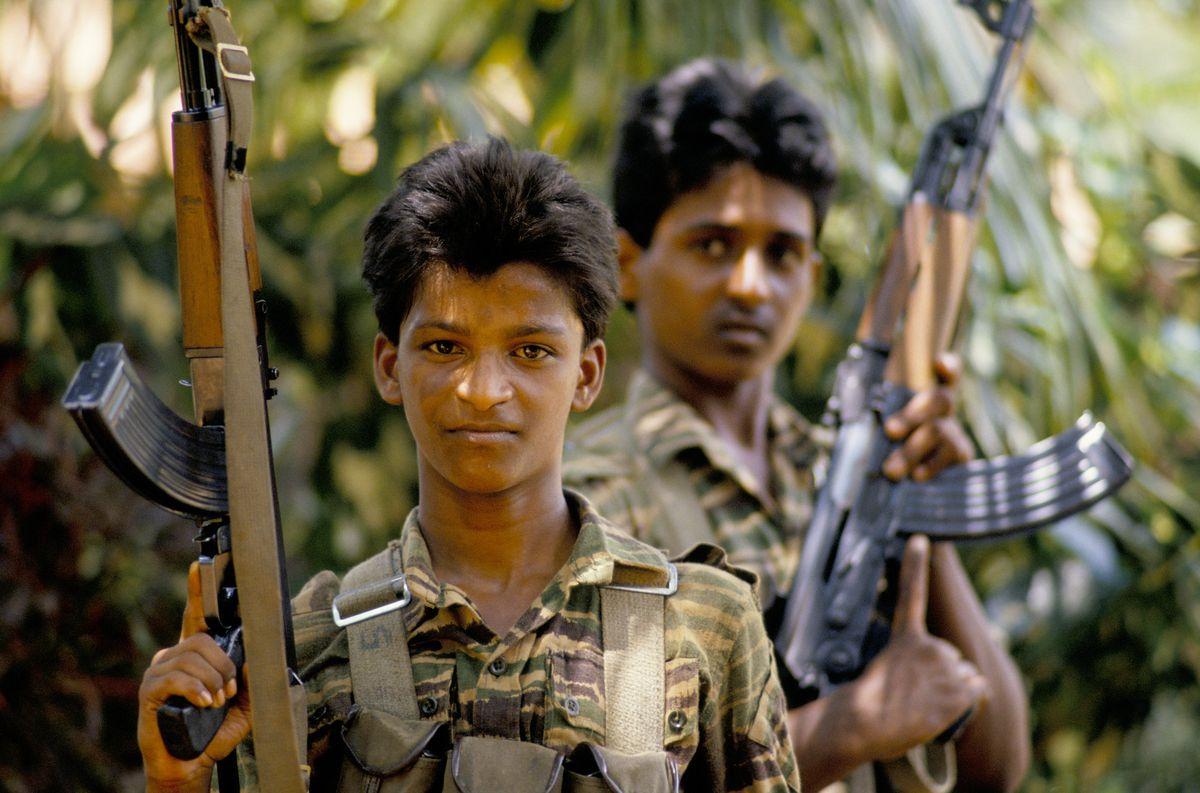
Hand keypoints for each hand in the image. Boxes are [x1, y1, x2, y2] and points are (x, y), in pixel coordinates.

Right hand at [137, 563, 251, 791]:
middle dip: (224, 665)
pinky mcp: (149, 692)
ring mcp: (159, 673)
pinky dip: (196, 689)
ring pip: (191, 657)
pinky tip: (203, 704)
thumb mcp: (245, 703)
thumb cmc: (213, 731)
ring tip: (215, 702)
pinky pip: (175, 677)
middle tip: (228, 691)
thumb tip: (254, 654)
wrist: (191, 764)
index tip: (199, 567)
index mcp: (196, 655)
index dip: (197, 591)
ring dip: (213, 680)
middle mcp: (174, 656)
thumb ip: (252, 678)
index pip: (196, 617)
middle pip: (202, 638)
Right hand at [846, 535, 989, 760]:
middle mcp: (930, 646)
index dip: (916, 563)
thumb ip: (913, 669)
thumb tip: (934, 674)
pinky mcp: (958, 691)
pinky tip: (942, 711)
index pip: (913, 593)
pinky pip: (978, 694)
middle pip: (954, 659)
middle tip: (915, 696)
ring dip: (954, 693)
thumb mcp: (885, 677)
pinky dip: (968, 703)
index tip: (920, 538)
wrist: (865, 723)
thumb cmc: (869, 709)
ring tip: (924, 707)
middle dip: (943, 677)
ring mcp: (946, 667)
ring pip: (967, 678)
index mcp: (906, 638)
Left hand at [882, 352, 972, 480]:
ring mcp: (954, 430)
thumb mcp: (883, 418)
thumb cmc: (890, 435)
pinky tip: (918, 475)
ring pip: (938, 432)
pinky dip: (932, 467)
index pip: (944, 371)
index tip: (938, 363)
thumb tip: (864, 425)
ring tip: (891, 470)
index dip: (947, 366)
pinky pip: (949, 459)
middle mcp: (944, 407)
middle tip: (890, 430)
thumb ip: (880, 415)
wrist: (912, 466)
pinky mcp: (961, 455)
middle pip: (939, 400)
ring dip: (912, 450)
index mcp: (927, 391)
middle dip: (912, 416)